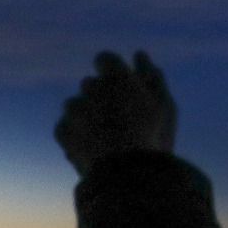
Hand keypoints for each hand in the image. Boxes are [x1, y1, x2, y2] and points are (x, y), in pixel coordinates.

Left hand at [55, 51, 176, 176]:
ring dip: (89, 114)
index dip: (116, 74)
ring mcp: (73, 109)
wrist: (126, 173)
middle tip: (123, 120)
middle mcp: (89, 87)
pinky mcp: (62, 131)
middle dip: (103, 96)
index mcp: (115, 76)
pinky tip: (95, 146)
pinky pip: (67, 126)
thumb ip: (152, 76)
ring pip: (77, 105)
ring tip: (108, 136)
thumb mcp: (165, 104)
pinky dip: (78, 133)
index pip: (106, 59)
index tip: (126, 90)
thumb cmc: (152, 135)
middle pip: (91, 84)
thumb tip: (140, 55)